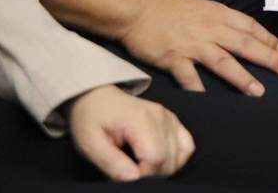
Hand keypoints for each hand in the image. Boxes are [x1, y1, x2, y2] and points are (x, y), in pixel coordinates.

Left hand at [68, 85, 194, 180]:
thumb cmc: (91, 120)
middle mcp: (161, 117)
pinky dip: (178, 159)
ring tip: (142, 168)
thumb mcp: (90, 143)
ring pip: (180, 155)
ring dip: (163, 169)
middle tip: (129, 173)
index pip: (155, 158)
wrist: (98, 97)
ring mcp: (170, 118)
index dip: (143, 176)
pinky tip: (161, 163)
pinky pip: (187, 145)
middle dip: (151, 175)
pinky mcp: (173, 121)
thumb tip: (133, 179)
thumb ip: (111, 162)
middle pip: (169, 159)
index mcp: (141, 120)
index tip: (125, 177)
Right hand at [119, 0, 277, 94]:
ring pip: (224, 61)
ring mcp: (192, 44)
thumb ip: (217, 18)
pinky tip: (211, 101)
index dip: (269, 39)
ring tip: (259, 91)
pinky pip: (189, 77)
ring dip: (243, 77)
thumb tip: (235, 30)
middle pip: (245, 44)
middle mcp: (210, 28)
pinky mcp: (173, 58)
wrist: (135, 7)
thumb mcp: (199, 5)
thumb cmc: (166, 5)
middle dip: (268, 57)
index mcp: (217, 13)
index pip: (250, 27)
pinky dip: (200, 89)